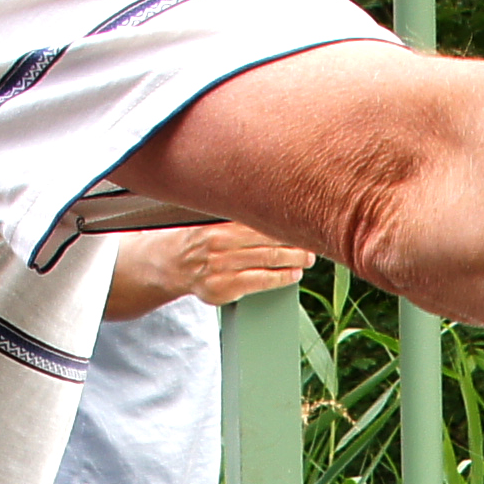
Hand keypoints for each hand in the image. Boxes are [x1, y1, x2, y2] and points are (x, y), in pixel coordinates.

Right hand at [132, 221, 312, 310]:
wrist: (170, 264)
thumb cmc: (200, 237)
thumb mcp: (212, 216)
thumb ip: (238, 211)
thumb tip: (280, 195)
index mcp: (218, 221)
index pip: (260, 218)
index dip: (286, 221)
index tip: (306, 219)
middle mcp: (219, 243)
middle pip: (269, 240)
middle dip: (296, 242)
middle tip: (313, 242)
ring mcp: (221, 267)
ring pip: (268, 261)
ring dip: (294, 260)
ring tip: (308, 258)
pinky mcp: (224, 289)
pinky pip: (261, 282)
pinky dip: (282, 277)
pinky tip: (293, 273)